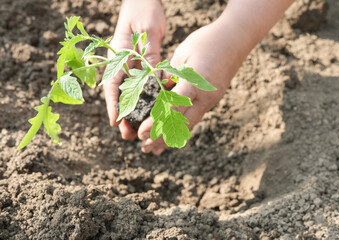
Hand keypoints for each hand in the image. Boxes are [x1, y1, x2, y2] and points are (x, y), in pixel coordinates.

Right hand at [103, 0, 165, 137]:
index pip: (112, 84)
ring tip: (136, 130)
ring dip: (132, 111)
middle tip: (126, 135)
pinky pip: (140, 84)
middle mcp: (122, 62)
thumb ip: (149, 55)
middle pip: (119, 93)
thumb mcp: (148, 31)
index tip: (115, 122)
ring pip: (129, 92)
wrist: (143, 0)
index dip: (113, 105)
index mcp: (118, 55)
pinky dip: (143, 99)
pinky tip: (149, 111)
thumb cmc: (144, 10)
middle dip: (122, 115)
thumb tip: (152, 79)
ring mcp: (130, 64)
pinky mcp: (139, 63)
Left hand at [137, 18, 245, 154]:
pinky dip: (182, 127)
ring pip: (189, 124)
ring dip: (171, 137)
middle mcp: (205, 97)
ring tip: (156, 149)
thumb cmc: (206, 41)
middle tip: (144, 148)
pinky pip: (195, 116)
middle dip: (161, 137)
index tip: (142, 133)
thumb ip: (169, 75)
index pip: (172, 108)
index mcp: (194, 83)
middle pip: (180, 123)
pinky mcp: (213, 99)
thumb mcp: (182, 55)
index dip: (156, 123)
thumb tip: (156, 92)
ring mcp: (211, 100)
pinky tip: (173, 134)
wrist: (236, 39)